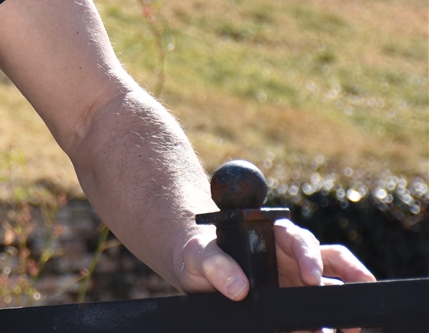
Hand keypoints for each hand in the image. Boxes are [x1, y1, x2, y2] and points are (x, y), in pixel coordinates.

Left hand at [178, 222, 375, 332]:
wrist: (197, 277)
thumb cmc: (201, 256)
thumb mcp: (199, 254)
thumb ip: (215, 265)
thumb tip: (239, 287)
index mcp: (273, 235)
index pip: (300, 239)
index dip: (309, 256)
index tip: (310, 278)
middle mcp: (293, 256)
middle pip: (333, 258)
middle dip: (353, 273)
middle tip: (361, 292)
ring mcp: (298, 281)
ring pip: (333, 287)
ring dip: (346, 303)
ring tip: (351, 325)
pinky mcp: (296, 303)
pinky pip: (317, 314)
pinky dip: (324, 324)